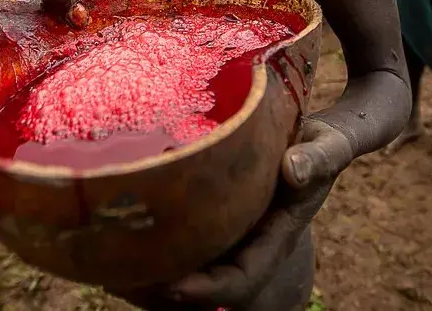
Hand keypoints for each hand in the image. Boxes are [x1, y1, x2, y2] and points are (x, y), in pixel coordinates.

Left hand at [113, 118, 353, 308]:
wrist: (313, 140)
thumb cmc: (320, 143)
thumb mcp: (328, 146)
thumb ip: (318, 158)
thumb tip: (292, 167)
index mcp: (275, 238)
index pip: (241, 282)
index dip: (207, 290)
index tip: (172, 284)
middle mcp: (248, 248)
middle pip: (202, 291)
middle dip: (161, 290)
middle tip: (117, 277)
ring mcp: (227, 240)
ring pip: (183, 276)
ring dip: (146, 277)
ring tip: (103, 265)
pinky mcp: (210, 227)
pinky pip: (176, 253)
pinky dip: (147, 253)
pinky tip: (110, 239)